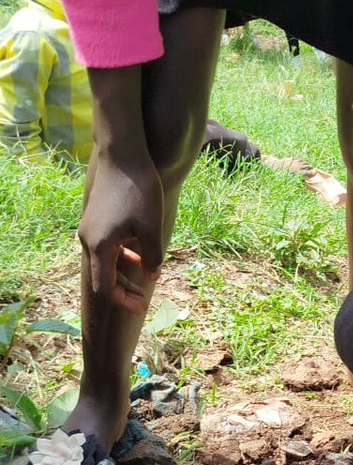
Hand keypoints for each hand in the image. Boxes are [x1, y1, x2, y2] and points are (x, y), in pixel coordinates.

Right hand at [79, 153, 163, 311]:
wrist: (123, 156)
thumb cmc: (139, 191)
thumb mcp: (152, 227)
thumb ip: (153, 256)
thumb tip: (152, 275)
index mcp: (100, 246)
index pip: (105, 288)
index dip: (123, 301)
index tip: (141, 308)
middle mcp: (88, 240)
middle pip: (103, 277)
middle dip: (123, 291)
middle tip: (144, 300)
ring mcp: (89, 230)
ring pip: (104, 262)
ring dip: (122, 273)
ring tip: (145, 276)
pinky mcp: (95, 220)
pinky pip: (105, 247)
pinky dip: (119, 255)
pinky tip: (137, 254)